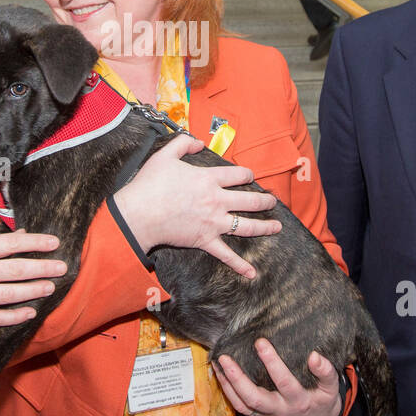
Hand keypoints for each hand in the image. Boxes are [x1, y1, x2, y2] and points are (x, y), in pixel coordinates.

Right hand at [0, 230, 65, 329]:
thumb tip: (22, 234)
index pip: (9, 244)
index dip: (34, 242)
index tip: (55, 242)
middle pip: (14, 270)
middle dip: (42, 268)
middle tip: (62, 267)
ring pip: (9, 294)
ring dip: (34, 290)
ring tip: (51, 286)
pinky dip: (16, 315)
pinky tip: (31, 311)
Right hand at [111, 132, 278, 277]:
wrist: (139, 213)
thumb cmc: (150, 185)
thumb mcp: (165, 155)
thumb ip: (183, 143)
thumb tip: (198, 142)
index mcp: (209, 179)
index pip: (238, 175)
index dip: (247, 175)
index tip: (251, 176)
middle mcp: (217, 200)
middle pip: (250, 200)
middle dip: (264, 201)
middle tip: (273, 202)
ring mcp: (213, 222)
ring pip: (246, 226)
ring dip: (265, 227)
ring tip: (277, 227)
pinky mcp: (205, 240)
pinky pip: (226, 255)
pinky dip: (240, 265)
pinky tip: (252, 273)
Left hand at [213, 339, 342, 415]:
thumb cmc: (323, 399)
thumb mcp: (331, 388)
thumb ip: (326, 372)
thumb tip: (315, 356)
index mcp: (299, 401)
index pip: (284, 383)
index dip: (272, 364)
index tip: (261, 342)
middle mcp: (280, 409)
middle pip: (255, 398)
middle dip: (238, 379)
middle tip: (225, 357)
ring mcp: (267, 413)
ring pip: (243, 404)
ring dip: (228, 385)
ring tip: (218, 363)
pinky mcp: (259, 413)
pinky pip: (239, 406)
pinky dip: (227, 390)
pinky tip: (220, 373)